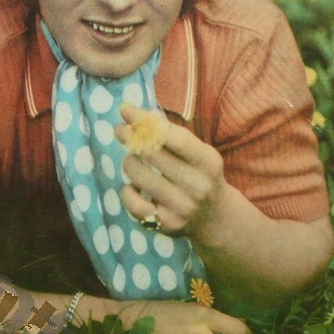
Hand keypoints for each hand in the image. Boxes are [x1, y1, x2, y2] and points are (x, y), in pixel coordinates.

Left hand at [116, 104, 227, 237]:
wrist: (213, 218)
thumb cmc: (198, 174)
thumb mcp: (196, 153)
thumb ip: (170, 135)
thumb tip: (133, 114)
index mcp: (207, 161)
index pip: (174, 137)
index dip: (145, 121)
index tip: (125, 110)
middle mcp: (197, 185)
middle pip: (152, 153)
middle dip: (130, 137)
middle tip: (120, 130)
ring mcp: (181, 206)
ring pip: (138, 175)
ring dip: (129, 162)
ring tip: (132, 160)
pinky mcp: (166, 223)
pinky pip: (133, 203)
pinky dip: (128, 191)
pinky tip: (133, 186)